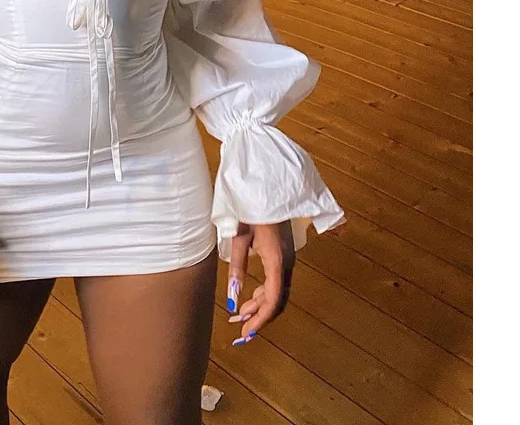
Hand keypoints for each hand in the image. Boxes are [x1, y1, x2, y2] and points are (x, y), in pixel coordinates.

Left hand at [226, 220, 294, 345]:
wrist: (267, 186)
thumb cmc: (251, 209)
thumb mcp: (239, 238)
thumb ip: (237, 268)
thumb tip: (232, 297)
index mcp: (277, 260)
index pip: (273, 299)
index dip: (260, 319)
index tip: (246, 333)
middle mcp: (286, 263)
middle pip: (277, 299)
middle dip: (259, 316)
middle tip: (239, 328)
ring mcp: (287, 259)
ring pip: (277, 292)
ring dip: (260, 305)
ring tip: (240, 314)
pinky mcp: (283, 254)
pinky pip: (277, 281)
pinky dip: (264, 293)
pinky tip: (250, 296)